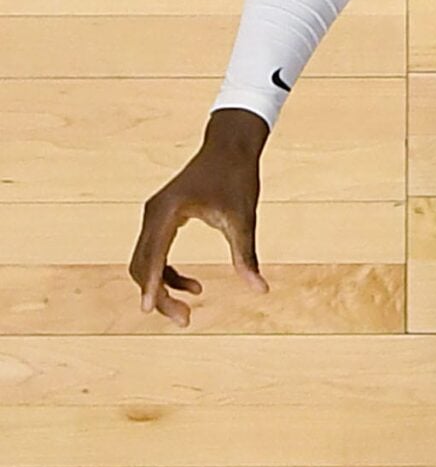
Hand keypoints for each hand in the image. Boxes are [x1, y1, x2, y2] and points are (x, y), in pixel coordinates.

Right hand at [130, 108, 270, 326]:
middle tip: (185, 320)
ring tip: (188, 310)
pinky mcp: (161, 218)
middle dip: (159, 295)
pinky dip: (168, 274)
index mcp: (167, 213)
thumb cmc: (237, 178)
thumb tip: (261, 290)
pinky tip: (194, 287)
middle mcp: (152, 215)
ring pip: (146, 262)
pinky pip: (155, 254)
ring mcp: (153, 216)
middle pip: (143, 265)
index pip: (153, 256)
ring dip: (162, 288)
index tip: (149, 310)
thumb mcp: (244, 218)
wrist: (230, 146)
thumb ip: (246, 255)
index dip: (152, 285)